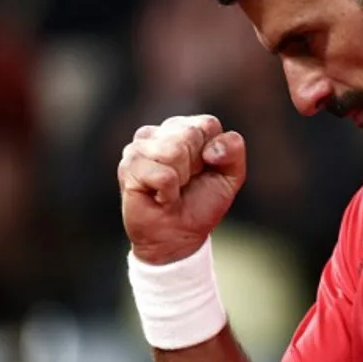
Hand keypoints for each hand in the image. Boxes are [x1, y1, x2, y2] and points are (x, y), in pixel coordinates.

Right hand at [118, 115, 245, 264]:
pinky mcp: (129, 167)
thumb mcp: (230, 176)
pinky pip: (164, 175)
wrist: (178, 238)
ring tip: (172, 190)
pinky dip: (168, 193)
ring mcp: (139, 147)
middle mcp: (158, 133)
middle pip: (190, 135)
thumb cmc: (201, 204)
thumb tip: (210, 149)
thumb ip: (233, 149)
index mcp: (183, 128)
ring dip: (181, 180)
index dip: (213, 154)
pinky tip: (159, 198)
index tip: (204, 171)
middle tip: (185, 183)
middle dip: (196, 167)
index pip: (207, 124)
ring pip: (175, 152)